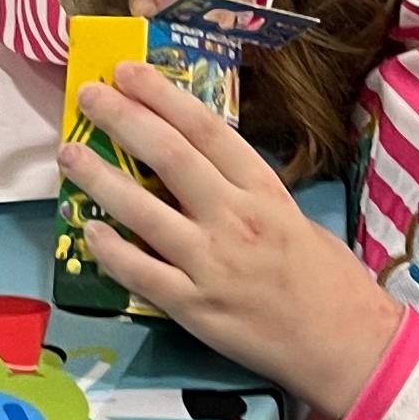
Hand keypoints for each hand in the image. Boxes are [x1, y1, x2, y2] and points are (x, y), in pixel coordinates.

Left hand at [64, 63, 402, 410]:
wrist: (349, 347)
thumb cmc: (330, 283)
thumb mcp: (295, 219)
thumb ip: (247, 195)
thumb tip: (198, 174)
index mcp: (263, 191)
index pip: (206, 129)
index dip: (162, 95)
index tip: (128, 72)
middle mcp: (234, 219)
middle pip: (168, 155)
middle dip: (122, 118)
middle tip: (89, 95)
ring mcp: (210, 264)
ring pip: (141, 210)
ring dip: (98, 177)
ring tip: (69, 154)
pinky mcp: (194, 307)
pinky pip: (139, 272)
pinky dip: (108, 250)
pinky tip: (86, 230)